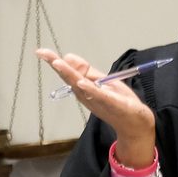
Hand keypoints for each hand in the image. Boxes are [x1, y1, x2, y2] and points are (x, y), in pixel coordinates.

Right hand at [38, 49, 157, 165]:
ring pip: (81, 85)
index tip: (41, 52)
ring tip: (58, 63)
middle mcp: (87, 95)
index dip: (54, 61)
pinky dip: (90, 89)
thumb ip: (86, 71)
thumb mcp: (103, 82)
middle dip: (57, 65)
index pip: (68, 73)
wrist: (136, 124)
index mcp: (84, 88)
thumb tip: (67, 56)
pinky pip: (100, 96)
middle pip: (70, 78)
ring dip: (70, 74)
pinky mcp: (113, 104)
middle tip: (43, 54)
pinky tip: (82, 83)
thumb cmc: (119, 103)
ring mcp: (99, 100)